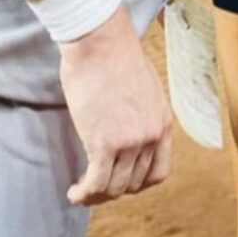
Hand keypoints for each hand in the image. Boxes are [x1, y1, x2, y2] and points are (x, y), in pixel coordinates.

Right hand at [59, 3, 172, 205]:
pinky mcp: (104, 143)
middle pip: (135, 183)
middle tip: (94, 187)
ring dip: (96, 195)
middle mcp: (152, 136)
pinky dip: (84, 193)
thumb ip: (140, 114)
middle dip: (114, 190)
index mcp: (163, 123)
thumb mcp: (143, 89)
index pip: (158, 171)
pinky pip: (96, 182)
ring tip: (80, 192)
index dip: (138, 184)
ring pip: (115, 187)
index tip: (121, 182)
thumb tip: (125, 128)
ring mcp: (130, 141)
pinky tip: (74, 193)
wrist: (100, 42)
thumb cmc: (113, 57)